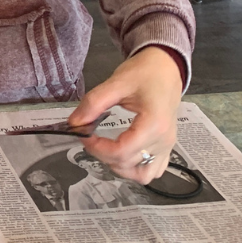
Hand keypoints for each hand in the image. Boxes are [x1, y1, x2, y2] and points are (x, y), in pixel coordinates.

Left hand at [68, 46, 182, 183]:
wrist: (166, 67)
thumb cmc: (143, 73)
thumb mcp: (116, 83)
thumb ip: (93, 103)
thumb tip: (74, 123)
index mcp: (154, 125)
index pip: (122, 151)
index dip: (97, 148)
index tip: (82, 134)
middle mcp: (164, 142)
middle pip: (129, 165)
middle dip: (103, 155)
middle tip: (90, 137)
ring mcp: (168, 147)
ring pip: (143, 175)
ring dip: (120, 167)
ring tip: (105, 148)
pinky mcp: (167, 147)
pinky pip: (153, 170)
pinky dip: (135, 168)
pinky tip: (122, 152)